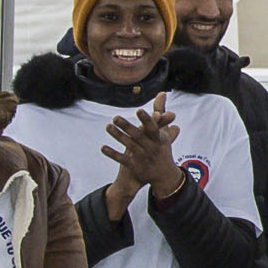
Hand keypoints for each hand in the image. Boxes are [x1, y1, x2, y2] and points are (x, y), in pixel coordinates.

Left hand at [103, 101, 181, 215]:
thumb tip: (161, 92)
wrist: (164, 175)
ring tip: (108, 127)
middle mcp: (151, 148)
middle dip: (127, 127)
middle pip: (138, 136)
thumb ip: (160, 111)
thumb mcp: (163, 131)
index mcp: (158, 138)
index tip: (139, 110)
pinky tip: (103, 147)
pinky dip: (113, 154)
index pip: (152, 128)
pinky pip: (122, 159)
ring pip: (129, 145)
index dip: (146, 120)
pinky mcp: (135, 166)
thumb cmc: (161, 147)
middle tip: (115, 117)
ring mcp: (142, 157)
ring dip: (118, 136)